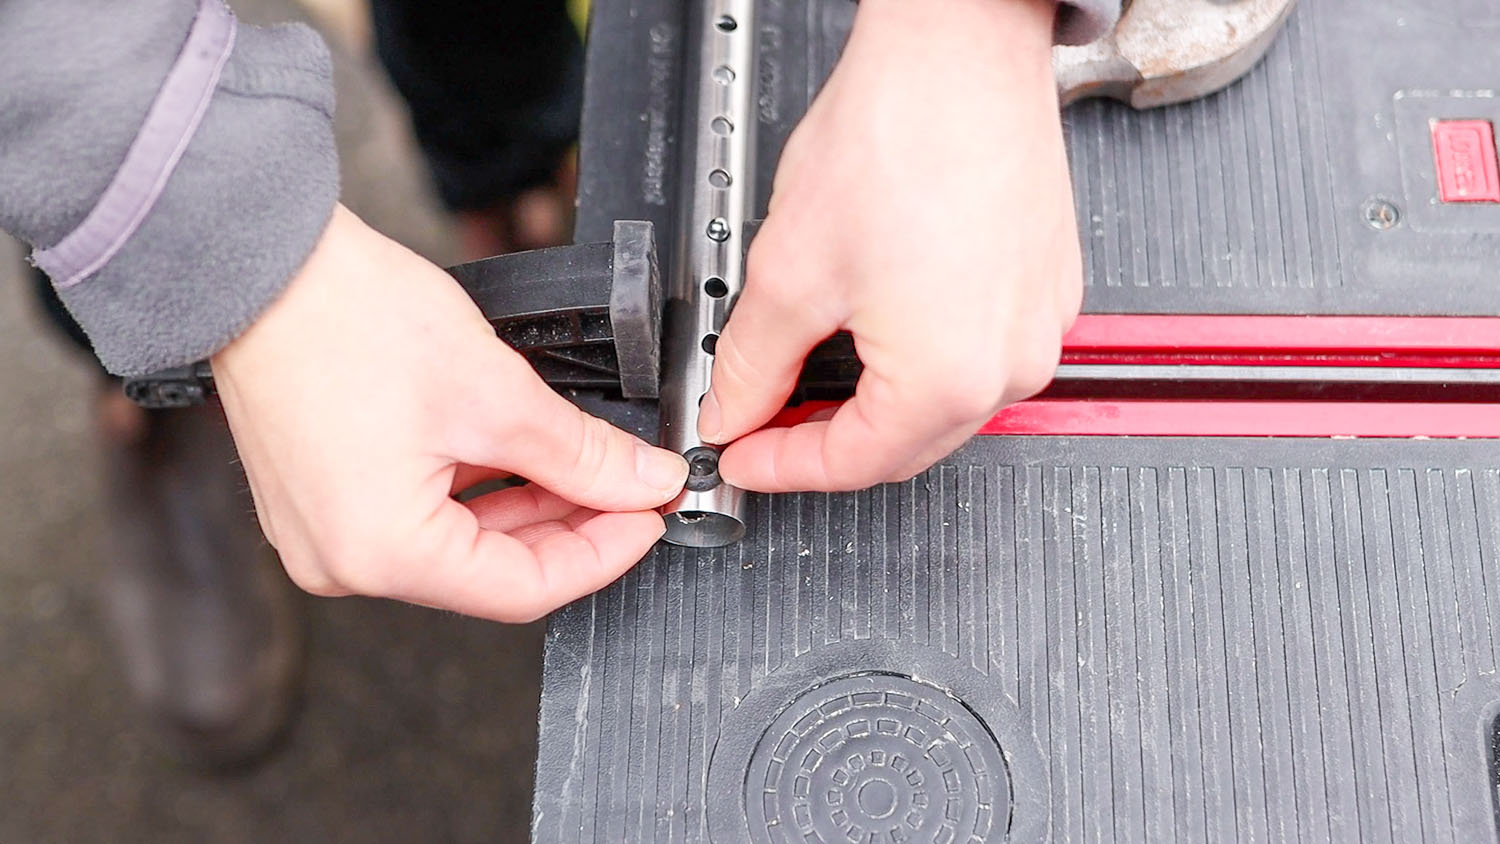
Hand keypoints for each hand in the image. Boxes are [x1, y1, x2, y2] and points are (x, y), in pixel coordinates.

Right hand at [212, 205, 687, 621]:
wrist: (262, 262)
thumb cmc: (345, 319)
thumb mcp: (496, 395)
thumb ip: (583, 454)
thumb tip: (644, 483)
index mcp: (383, 553)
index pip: (525, 590)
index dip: (603, 555)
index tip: (648, 518)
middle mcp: (344, 562)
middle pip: (492, 571)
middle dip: (571, 526)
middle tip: (629, 487)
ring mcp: (326, 533)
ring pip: (460, 542)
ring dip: (529, 505)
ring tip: (587, 464)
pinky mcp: (322, 499)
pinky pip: (420, 514)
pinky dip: (479, 490)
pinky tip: (526, 457)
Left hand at [700, 0, 1081, 491]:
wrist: (958, 50)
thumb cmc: (900, 135)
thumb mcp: (789, 271)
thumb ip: (749, 365)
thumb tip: (733, 409)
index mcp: (951, 378)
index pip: (852, 463)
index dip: (781, 468)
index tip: (741, 457)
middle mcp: (1012, 365)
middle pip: (902, 444)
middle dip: (825, 441)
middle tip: (765, 422)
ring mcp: (1040, 326)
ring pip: (941, 403)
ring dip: (872, 401)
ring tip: (811, 371)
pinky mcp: (1047, 288)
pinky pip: (976, 354)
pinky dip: (919, 360)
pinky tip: (874, 328)